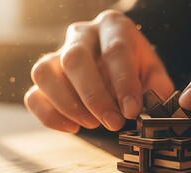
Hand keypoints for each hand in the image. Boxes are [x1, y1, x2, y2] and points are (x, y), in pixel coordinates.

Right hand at [24, 10, 173, 132]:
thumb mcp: (154, 72)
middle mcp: (82, 35)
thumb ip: (156, 88)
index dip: (123, 83)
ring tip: (93, 124)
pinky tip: (73, 127)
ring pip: (45, 73)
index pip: (115, 50)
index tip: (131, 111)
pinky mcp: (45, 77)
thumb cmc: (136, 67)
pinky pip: (34, 95)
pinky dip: (50, 116)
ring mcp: (58, 53)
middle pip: (75, 59)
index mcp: (113, 27)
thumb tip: (146, 109)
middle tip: (113, 122)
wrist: (117, 64)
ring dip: (69, 105)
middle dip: (94, 97)